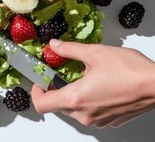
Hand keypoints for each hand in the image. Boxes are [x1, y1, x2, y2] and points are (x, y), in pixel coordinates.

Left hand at [31, 39, 154, 127]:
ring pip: (74, 110)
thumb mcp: (95, 53)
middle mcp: (84, 114)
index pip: (42, 104)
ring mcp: (98, 120)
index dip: (36, 92)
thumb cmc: (131, 71)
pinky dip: (89, 101)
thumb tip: (54, 46)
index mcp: (76, 98)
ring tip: (84, 78)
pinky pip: (90, 113)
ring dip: (74, 95)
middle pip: (58, 106)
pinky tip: (99, 86)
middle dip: (56, 90)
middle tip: (61, 75)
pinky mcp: (109, 121)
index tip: (40, 81)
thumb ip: (69, 50)